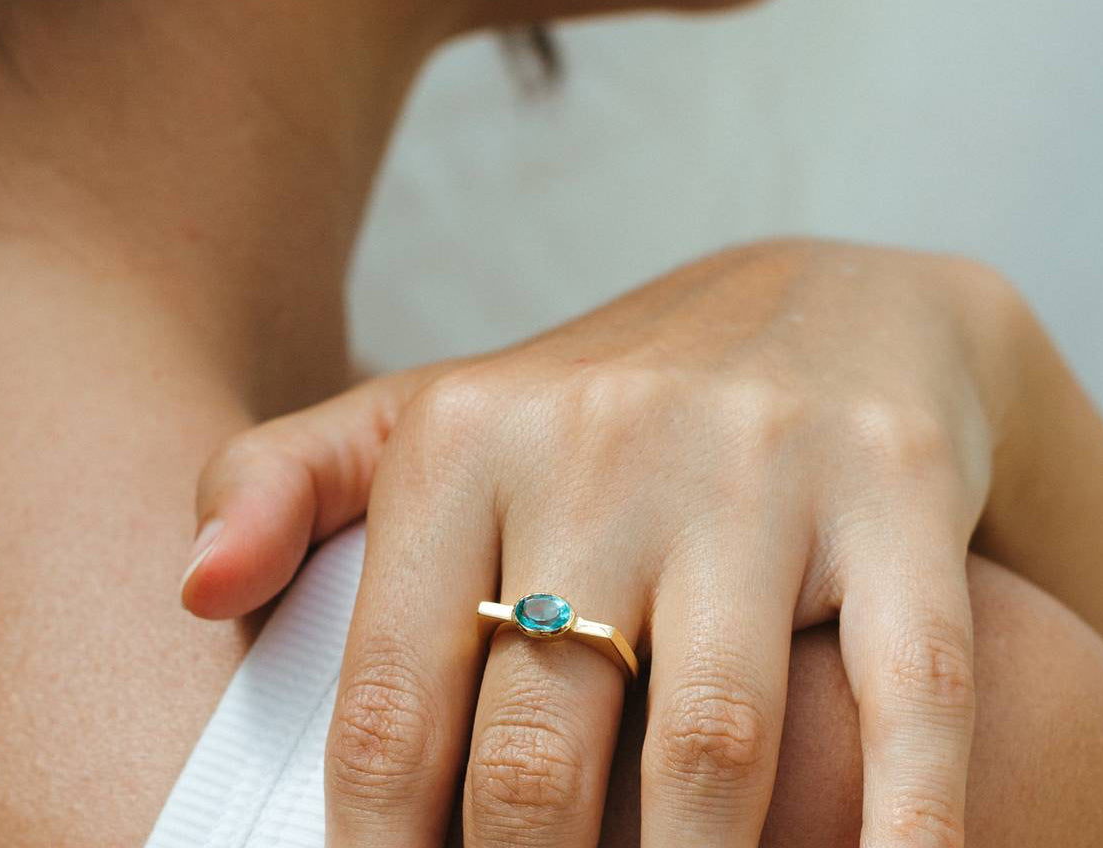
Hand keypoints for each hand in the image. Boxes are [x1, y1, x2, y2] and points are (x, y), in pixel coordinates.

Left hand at [182, 236, 1030, 847]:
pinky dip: (898, 838)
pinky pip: (908, 701)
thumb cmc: (614, 399)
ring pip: (708, 748)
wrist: (833, 307)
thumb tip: (194, 592)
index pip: (391, 704)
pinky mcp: (896, 490)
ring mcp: (760, 465)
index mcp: (469, 433)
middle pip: (536, 753)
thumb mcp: (441, 412)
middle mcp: (605, 439)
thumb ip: (294, 481)